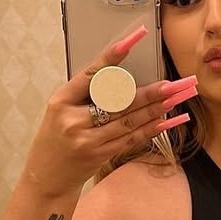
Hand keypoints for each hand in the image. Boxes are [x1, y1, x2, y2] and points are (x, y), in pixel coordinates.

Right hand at [21, 26, 197, 198]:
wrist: (45, 178)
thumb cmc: (54, 139)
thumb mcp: (60, 111)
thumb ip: (85, 95)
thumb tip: (122, 80)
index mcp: (61, 101)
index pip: (91, 75)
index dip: (112, 57)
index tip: (131, 41)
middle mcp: (74, 120)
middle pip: (118, 101)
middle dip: (149, 92)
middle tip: (172, 84)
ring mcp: (88, 140)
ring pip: (129, 120)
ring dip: (155, 109)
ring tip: (175, 98)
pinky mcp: (100, 155)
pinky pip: (131, 138)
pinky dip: (150, 128)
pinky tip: (166, 120)